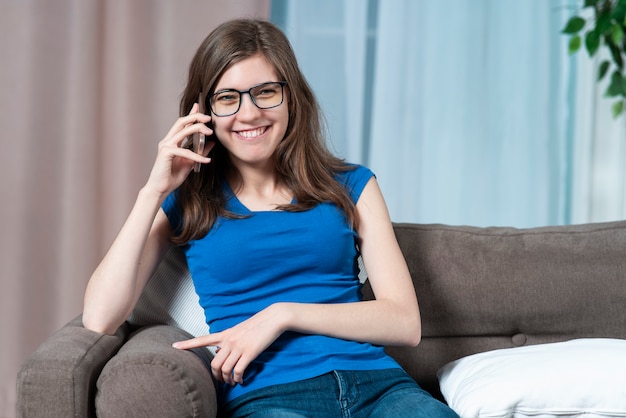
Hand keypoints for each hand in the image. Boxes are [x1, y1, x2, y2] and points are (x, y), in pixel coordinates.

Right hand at [145, 103, 213, 196]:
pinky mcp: (166, 153)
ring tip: (210, 133)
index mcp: (172, 141)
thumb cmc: (172, 177)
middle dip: (195, 117)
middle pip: (181, 122)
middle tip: (209, 118)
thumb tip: (211, 143)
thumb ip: (200, 152)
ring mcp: (165, 146)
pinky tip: (206, 161)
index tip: (198, 105)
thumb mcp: (190, 163)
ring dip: (198, 129)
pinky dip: (197, 156)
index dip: (190, 114)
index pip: (182, 124)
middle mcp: (167, 141)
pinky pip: (185, 151)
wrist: (160, 189)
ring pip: (183, 131)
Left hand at [172, 304, 288, 385]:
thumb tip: (217, 352)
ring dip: (227, 380)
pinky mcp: (249, 353)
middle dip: (216, 375)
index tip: (174, 347)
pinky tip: (240, 380)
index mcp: (225, 334)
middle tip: (222, 381)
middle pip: (214, 363)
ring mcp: (239, 347)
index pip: (202, 340)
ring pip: (225, 369)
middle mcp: (229, 341)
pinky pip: (238, 371)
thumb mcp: (238, 330)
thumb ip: (227, 340)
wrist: (273, 318)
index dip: (188, 345)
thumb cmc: (257, 324)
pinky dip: (238, 379)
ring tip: (231, 382)